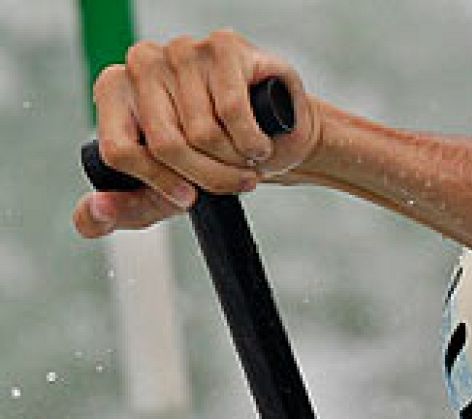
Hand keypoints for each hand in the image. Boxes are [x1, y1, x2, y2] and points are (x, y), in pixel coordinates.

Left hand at [72, 29, 320, 237]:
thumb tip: (95, 211)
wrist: (269, 133)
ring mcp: (180, 50)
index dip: (159, 183)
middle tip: (233, 182)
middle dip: (207, 178)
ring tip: (245, 160)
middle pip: (166, 145)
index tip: (189, 198)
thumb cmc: (209, 160)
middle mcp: (140, 64)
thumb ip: (121, 209)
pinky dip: (252, 141)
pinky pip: (233, 112)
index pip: (119, 150)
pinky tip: (258, 142)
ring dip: (235, 162)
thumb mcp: (161, 196)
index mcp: (113, 92)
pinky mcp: (221, 46)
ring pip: (204, 133)